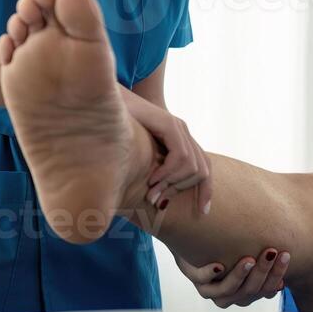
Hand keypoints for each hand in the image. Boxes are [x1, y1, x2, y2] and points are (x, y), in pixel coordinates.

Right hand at [120, 88, 212, 216]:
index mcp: (180, 141)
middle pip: (202, 171)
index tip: (203, 212)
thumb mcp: (136, 155)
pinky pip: (180, 157)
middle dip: (182, 191)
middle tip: (157, 202)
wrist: (106, 98)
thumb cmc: (115, 129)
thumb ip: (148, 171)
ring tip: (151, 192)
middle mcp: (184, 134)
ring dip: (171, 185)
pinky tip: (152, 179)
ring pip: (192, 167)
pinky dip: (168, 173)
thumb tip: (153, 201)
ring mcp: (178, 127)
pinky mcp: (169, 124)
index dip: (206, 191)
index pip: (204, 169)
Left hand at [173, 248, 289, 307]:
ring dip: (238, 275)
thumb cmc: (231, 246)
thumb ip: (267, 258)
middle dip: (262, 272)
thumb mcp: (252, 251)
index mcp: (246, 292)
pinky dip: (210, 273)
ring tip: (247, 260)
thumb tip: (289, 254)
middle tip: (271, 251)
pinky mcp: (194, 277)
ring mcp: (211, 288)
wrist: (198, 239)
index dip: (276, 274)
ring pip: (227, 289)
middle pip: (249, 290)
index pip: (266, 290)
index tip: (286, 254)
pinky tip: (218, 265)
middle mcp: (230, 295)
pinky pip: (201, 279)